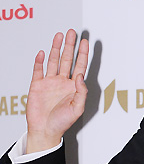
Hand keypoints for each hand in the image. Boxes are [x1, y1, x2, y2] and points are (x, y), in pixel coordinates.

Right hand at [26, 29, 88, 153]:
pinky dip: (39, 61)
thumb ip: (81, 92)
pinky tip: (42, 52)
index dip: (83, 54)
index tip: (85, 42)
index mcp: (73, 87)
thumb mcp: (77, 109)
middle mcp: (62, 82)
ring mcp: (49, 82)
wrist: (45, 130)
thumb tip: (79, 75)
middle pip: (67, 59)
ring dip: (56, 48)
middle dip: (70, 46)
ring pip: (53, 61)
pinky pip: (38, 70)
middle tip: (72, 32)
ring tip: (59, 36)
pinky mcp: (37, 85)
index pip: (80, 66)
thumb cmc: (62, 123)